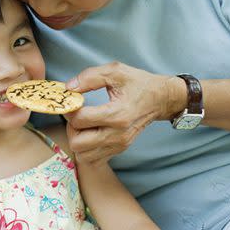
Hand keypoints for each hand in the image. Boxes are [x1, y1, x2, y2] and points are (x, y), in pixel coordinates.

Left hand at [63, 62, 183, 163]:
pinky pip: (93, 159)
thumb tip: (69, 88)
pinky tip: (90, 133)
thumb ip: (90, 77)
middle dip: (71, 128)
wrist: (160, 99)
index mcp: (117, 114)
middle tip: (77, 115)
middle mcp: (118, 134)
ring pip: (83, 155)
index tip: (72, 102)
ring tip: (83, 125)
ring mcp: (119, 145)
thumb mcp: (115, 71)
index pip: (80, 120)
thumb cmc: (138, 83)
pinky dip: (86, 149)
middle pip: (78, 143)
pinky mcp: (119, 149)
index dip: (69, 110)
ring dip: (77, 140)